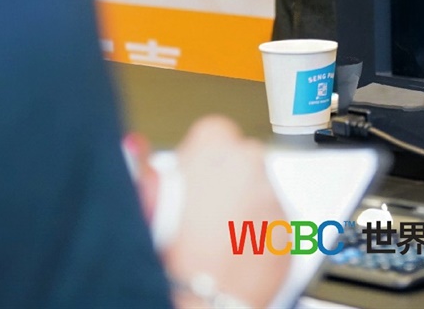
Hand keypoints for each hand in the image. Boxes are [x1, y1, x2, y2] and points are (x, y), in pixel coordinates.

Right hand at [161, 117, 288, 307]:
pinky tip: (232, 255)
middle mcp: (250, 166)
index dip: (199, 157)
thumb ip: (148, 170)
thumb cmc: (170, 255)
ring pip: (259, 192)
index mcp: (214, 148)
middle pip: (241, 160)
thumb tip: (136, 149)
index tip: (190, 176)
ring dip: (242, 208)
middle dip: (225, 180)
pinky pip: (272, 226)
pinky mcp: (288, 232)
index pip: (213, 132)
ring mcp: (273, 199)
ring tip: (214, 240)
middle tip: (200, 212)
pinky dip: (257, 237)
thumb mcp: (144, 200)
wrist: (201, 302)